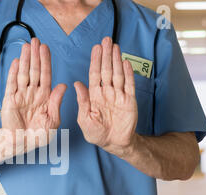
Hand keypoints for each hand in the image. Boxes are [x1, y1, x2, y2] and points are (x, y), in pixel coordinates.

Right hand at [1, 37, 66, 150]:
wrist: (21, 144)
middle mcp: (32, 94)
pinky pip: (11, 84)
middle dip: (35, 56)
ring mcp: (21, 95)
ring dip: (24, 60)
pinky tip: (15, 62)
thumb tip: (63, 86)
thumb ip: (56, 103)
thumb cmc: (37, 136)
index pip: (46, 75)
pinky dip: (13, 73)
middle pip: (34, 71)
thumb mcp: (52, 121)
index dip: (46, 61)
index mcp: (44, 97)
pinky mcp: (9, 100)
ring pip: (23, 74)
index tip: (46, 48)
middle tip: (36, 41)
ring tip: (26, 47)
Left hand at [74, 37, 137, 157]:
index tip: (95, 48)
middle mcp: (106, 92)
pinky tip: (125, 62)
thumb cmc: (96, 133)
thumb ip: (82, 101)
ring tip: (115, 47)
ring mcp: (118, 95)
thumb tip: (76, 83)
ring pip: (117, 74)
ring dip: (116, 60)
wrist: (113, 143)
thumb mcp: (84, 118)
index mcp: (94, 96)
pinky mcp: (129, 101)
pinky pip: (129, 85)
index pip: (94, 75)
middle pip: (106, 70)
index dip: (95, 61)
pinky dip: (128, 74)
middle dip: (106, 56)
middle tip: (106, 40)